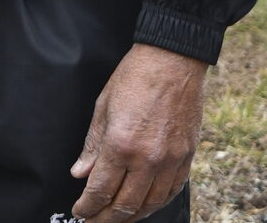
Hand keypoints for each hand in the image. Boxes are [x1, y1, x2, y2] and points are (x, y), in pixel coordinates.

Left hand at [70, 43, 206, 221]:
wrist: (173, 59)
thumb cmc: (135, 76)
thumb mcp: (104, 105)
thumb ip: (92, 145)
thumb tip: (81, 173)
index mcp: (121, 144)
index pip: (100, 190)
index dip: (87, 207)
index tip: (80, 211)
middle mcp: (147, 158)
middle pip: (124, 205)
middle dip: (105, 218)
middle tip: (95, 220)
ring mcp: (170, 160)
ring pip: (150, 205)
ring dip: (131, 216)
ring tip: (117, 217)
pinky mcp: (186, 157)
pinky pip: (171, 192)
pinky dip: (156, 203)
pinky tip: (145, 204)